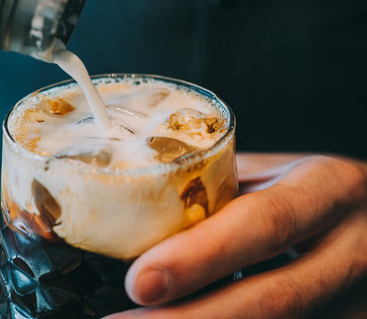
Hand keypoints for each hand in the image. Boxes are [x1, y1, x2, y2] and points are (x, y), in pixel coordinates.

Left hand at [104, 154, 366, 318]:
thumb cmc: (314, 192)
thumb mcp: (279, 177)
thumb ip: (223, 193)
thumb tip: (137, 208)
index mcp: (328, 189)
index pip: (263, 223)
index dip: (200, 257)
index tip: (139, 281)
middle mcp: (355, 247)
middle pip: (274, 298)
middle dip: (191, 318)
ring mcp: (363, 297)